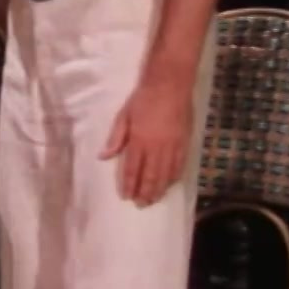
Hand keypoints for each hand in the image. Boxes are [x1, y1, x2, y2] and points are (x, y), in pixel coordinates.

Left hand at [99, 76, 194, 205]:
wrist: (170, 84)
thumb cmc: (144, 98)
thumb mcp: (124, 115)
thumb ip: (116, 138)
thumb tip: (103, 156)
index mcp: (139, 140)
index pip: (132, 168)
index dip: (129, 184)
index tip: (126, 196)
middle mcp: (157, 147)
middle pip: (150, 176)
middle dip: (145, 192)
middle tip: (141, 204)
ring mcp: (173, 146)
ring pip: (166, 174)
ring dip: (159, 189)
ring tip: (153, 200)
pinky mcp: (185, 143)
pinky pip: (180, 166)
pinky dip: (174, 178)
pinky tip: (169, 184)